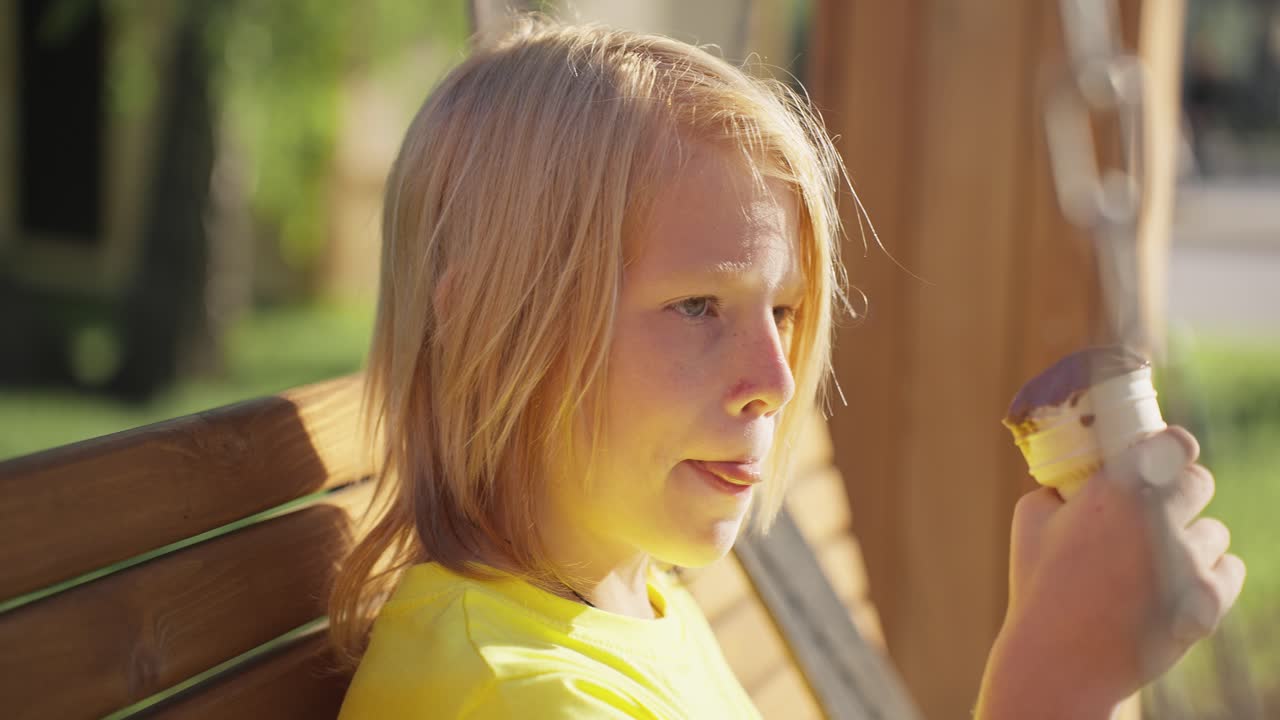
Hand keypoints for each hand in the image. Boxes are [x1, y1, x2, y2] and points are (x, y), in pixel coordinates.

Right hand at [977, 427, 1245, 717]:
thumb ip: (1064, 487)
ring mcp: (1188, 564)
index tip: (1167, 454)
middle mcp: (1157, 521)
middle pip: (1200, 482)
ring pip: (1214, 532)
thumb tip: (1083, 474)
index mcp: (1114, 491)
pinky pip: (1229, 570)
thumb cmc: (1040, 586)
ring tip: (1154, 565)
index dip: (1174, 446)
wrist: (1060, 660)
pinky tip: (1175, 587)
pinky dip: (1209, 576)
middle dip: (1181, 492)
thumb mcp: (1031, 519)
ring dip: (1191, 541)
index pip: (1175, 444)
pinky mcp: (1208, 602)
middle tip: (1157, 512)